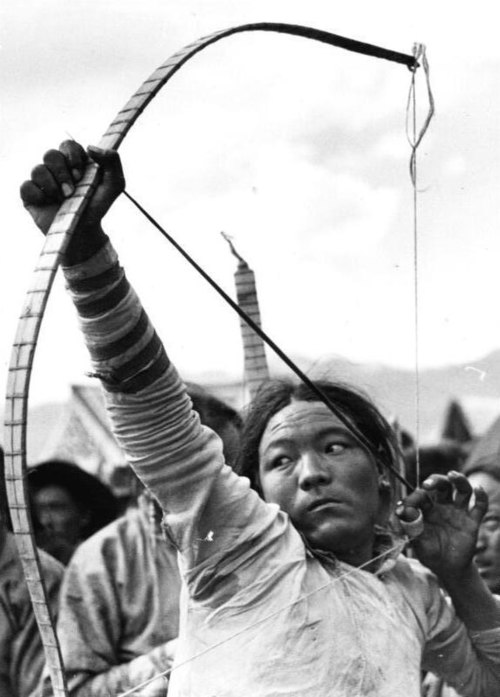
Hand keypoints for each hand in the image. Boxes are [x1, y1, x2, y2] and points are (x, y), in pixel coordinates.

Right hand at [20, 140, 124, 262]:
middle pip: (50, 154)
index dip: (72, 156)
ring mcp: (42, 181)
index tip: (80, 174)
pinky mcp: (30, 195)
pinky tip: (49, 204)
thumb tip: (90, 147)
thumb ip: (112, 161)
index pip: (68, 145)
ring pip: (38, 170)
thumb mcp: (115, 185)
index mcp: (74, 161)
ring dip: (52, 187)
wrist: (84, 231)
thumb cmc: (98, 206)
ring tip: (63, 200)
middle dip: (62, 174)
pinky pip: (27, 186)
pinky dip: (39, 196)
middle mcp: (56, 168)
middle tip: (71, 192)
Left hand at [396, 471, 487, 581]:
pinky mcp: (472, 522)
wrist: (447, 569)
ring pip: (462, 490)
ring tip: (452, 475)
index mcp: (428, 508)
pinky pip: (480, 507)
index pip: (422, 495)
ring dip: (459, 480)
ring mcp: (459, 512)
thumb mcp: (418, 542)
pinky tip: (478, 489)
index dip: (414, 497)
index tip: (407, 506)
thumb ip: (412, 527)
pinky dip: (481, 497)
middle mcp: (444, 506)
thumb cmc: (430, 553)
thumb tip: (402, 512)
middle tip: (428, 484)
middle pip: (442, 485)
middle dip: (436, 480)